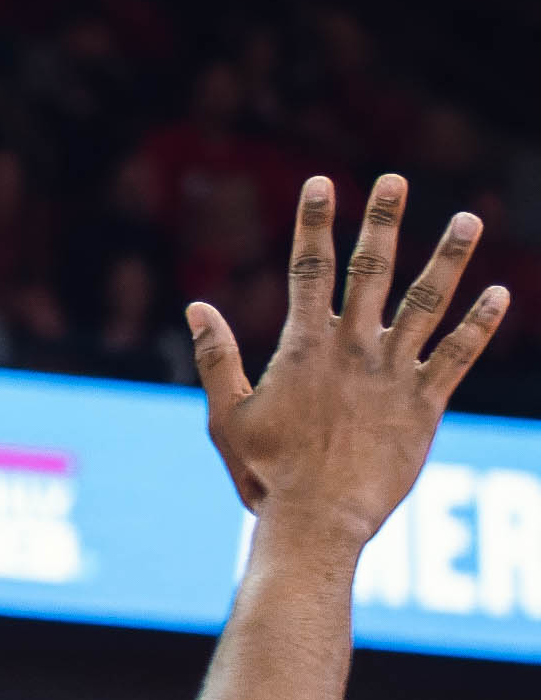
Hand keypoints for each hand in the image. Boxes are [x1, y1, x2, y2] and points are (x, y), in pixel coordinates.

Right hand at [189, 173, 504, 550]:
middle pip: (371, 271)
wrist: (318, 520)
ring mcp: (393, 374)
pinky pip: (459, 356)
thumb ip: (215, 359)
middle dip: (382, 221)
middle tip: (394, 179)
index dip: (313, 223)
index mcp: (304, 348)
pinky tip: (500, 293)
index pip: (309, 270)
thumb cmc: (266, 472)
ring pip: (427, 303)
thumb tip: (197, 307)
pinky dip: (481, 323)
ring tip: (467, 218)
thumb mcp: (226, 416)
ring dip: (449, 258)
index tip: (322, 183)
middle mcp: (353, 349)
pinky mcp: (425, 404)